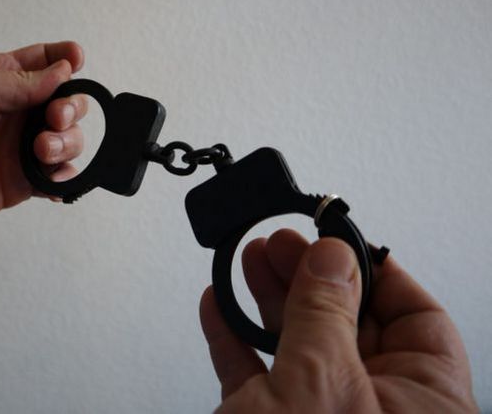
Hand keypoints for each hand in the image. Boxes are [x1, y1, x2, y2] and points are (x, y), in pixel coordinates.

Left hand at [0, 41, 87, 249]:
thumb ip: (19, 82)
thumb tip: (64, 71)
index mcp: (4, 80)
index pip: (47, 62)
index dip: (68, 59)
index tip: (77, 60)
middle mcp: (18, 113)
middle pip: (68, 103)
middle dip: (71, 107)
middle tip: (54, 117)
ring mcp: (21, 148)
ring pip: (69, 141)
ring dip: (67, 143)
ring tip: (42, 150)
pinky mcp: (20, 182)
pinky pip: (56, 178)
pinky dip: (65, 178)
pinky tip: (54, 178)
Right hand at [200, 230, 477, 412]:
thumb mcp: (322, 383)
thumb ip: (326, 314)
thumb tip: (331, 256)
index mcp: (419, 403)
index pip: (416, 320)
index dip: (377, 272)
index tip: (338, 240)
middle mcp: (372, 409)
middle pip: (347, 323)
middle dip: (309, 275)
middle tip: (284, 242)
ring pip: (297, 343)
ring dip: (268, 298)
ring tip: (251, 259)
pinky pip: (253, 370)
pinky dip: (232, 337)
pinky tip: (218, 306)